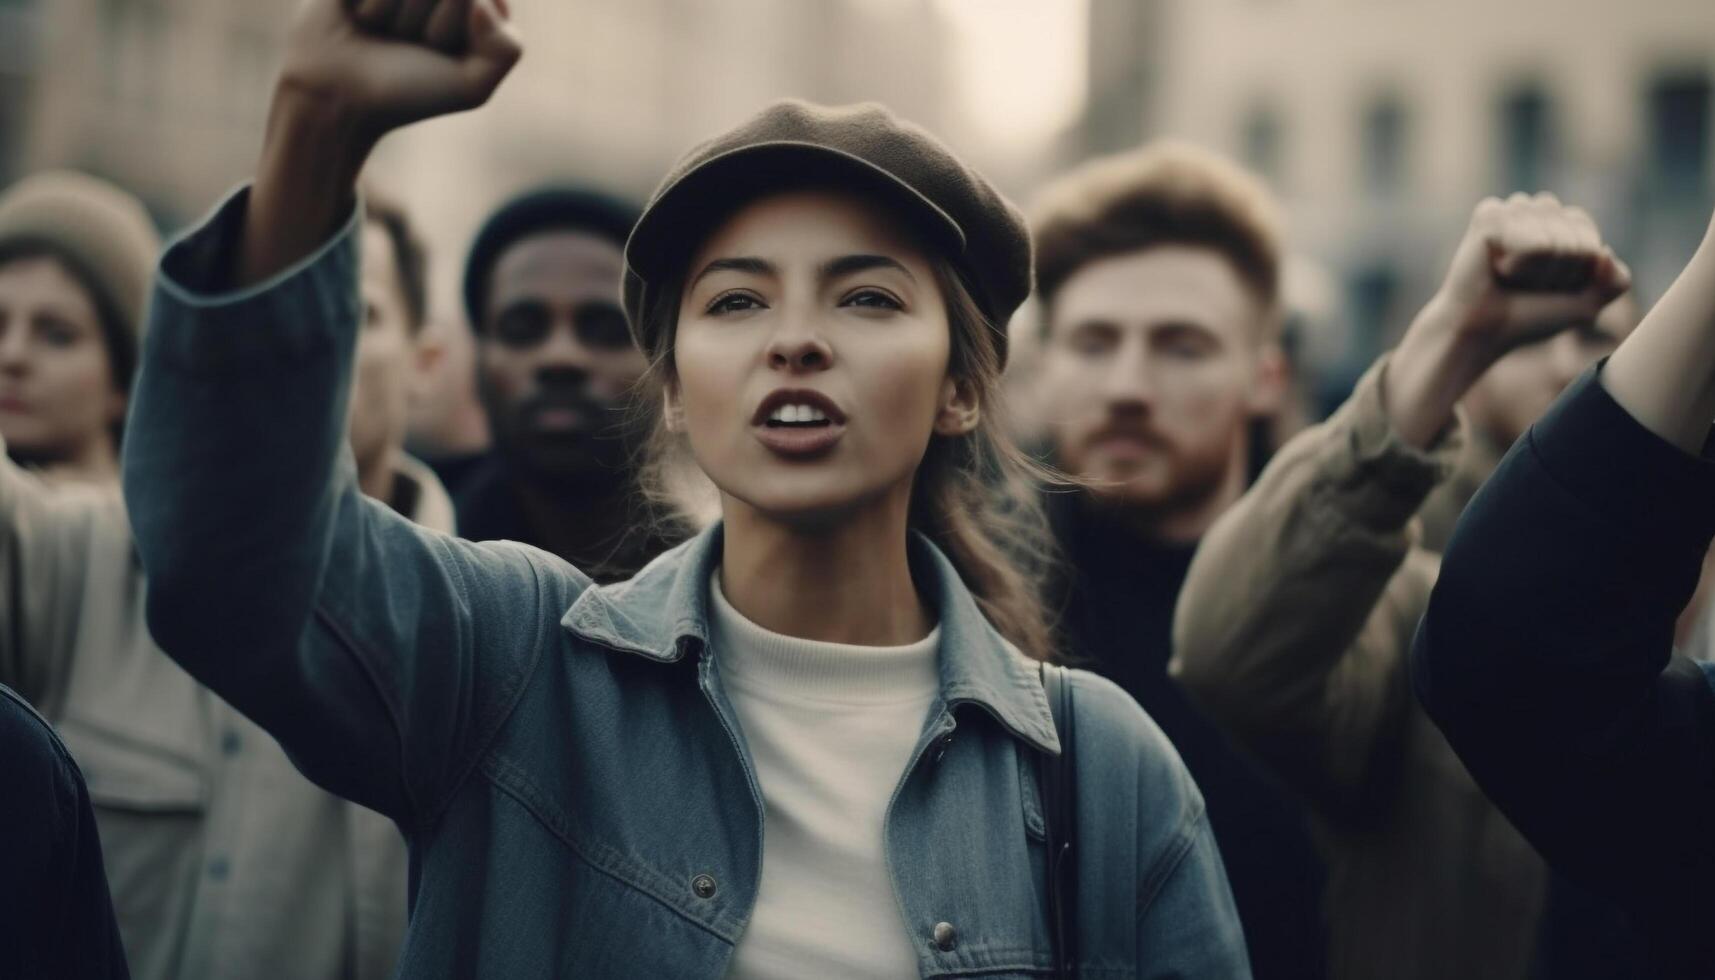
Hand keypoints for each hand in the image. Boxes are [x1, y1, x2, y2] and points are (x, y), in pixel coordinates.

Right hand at [238, 0, 519, 284]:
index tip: (437, 52)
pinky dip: (370, 0)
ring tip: (381, 28)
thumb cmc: (406, 91)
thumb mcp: (472, 86)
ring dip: (394, 8)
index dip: (455, 31)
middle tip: (405, 41)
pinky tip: (358, 12)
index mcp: (475, 5)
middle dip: (427, 21)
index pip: (484, 0)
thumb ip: (506, 49)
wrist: (335, 94)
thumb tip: (482, 2)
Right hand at [1436, 192, 1631, 352]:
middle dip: (1559, 273)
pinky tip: (1497, 267)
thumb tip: (1605, 252)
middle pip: (1577, 239)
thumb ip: (1616, 282)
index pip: (1590, 238)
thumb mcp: (1587, 304)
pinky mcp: (1488, 216)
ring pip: (1556, 242)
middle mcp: (1534, 209)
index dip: (1575, 272)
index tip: (1546, 287)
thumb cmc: (1529, 316)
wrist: (1483, 332)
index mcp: (1558, 221)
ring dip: (1539, 272)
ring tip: (1511, 276)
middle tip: (1526, 285)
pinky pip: (1532, 243)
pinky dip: (1520, 265)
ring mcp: (1511, 209)